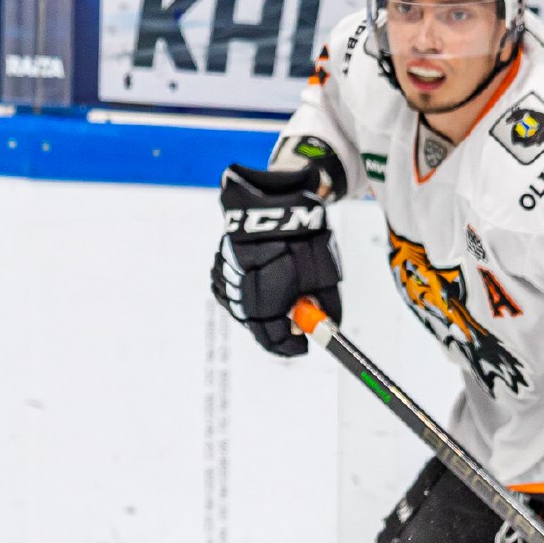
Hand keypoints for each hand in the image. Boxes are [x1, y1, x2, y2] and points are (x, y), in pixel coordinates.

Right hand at [213, 161, 340, 357]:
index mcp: (265, 292)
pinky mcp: (219, 263)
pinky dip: (247, 292)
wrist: (275, 195)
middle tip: (296, 324)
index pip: (272, 335)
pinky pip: (232, 290)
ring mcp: (226, 275)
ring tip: (280, 295)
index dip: (288, 345)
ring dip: (261, 309)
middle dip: (276, 327)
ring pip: (242, 308)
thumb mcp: (323, 269)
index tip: (302, 347)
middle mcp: (240, 288)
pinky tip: (261, 280)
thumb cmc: (303, 232)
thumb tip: (324, 326)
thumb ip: (324, 302)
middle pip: (255, 324)